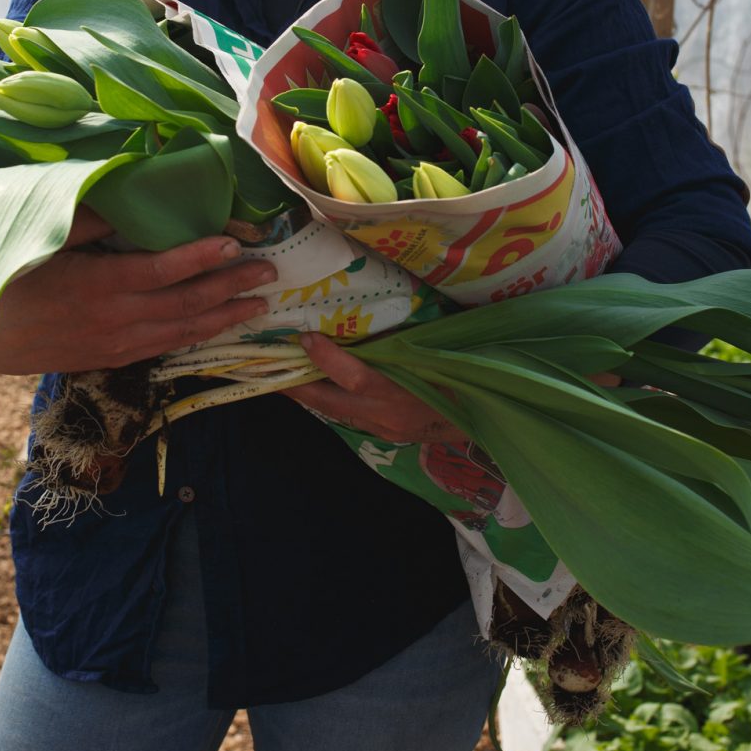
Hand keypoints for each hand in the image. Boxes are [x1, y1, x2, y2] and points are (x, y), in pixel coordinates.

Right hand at [0, 206, 275, 375]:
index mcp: (98, 285)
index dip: (200, 258)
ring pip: (181, 332)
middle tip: (269, 272)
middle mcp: (115, 319)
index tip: (233, 243)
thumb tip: (129, 194)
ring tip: (260, 305)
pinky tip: (218, 326)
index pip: (162, 270)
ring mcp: (116, 344)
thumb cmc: (8, 278)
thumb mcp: (42, 242)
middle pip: (184, 304)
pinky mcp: (112, 358)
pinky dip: (196, 336)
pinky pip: (164, 347)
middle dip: (230, 287)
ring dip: (223, 317)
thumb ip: (89, 220)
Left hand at [285, 332, 466, 445]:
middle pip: (329, 403)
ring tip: (282, 378)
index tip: (306, 337)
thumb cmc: (464, 376)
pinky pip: (349, 416)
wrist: (484, 419)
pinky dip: (331, 402)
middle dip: (295, 388)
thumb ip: (406, 340)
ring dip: (309, 396)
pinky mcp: (386, 434)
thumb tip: (375, 316)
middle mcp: (386, 413)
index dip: (327, 358)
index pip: (356, 376)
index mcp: (401, 390)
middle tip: (266, 369)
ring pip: (335, 412)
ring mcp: (384, 428)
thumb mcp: (439, 352)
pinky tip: (318, 390)